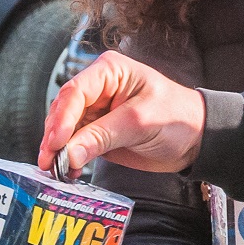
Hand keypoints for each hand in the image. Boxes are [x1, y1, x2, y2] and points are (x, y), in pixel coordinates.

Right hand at [39, 50, 206, 174]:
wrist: (196, 140)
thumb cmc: (177, 117)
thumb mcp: (140, 122)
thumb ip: (103, 136)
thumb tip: (68, 153)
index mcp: (109, 72)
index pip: (74, 92)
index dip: (61, 118)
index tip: (56, 144)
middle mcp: (97, 89)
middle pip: (63, 111)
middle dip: (55, 137)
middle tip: (48, 162)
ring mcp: (95, 112)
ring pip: (64, 130)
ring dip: (58, 151)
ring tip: (55, 171)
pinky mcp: (97, 134)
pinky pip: (75, 146)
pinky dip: (69, 159)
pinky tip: (68, 172)